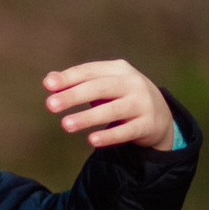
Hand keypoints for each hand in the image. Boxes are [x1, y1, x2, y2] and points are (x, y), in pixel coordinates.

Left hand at [44, 59, 173, 151]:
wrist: (160, 113)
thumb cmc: (122, 95)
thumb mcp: (104, 84)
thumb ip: (78, 81)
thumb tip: (49, 80)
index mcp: (118, 69)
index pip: (90, 71)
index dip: (69, 77)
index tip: (48, 85)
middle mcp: (132, 83)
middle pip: (100, 88)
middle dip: (74, 95)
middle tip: (50, 105)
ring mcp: (142, 103)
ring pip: (112, 110)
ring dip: (88, 117)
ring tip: (65, 125)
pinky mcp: (148, 124)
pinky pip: (126, 131)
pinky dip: (109, 136)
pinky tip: (91, 140)